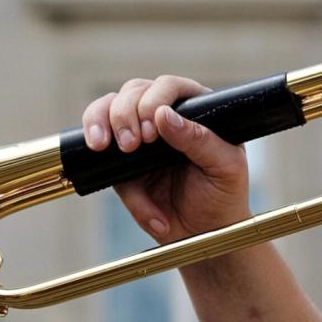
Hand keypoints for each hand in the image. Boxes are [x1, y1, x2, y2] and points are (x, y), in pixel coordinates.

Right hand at [81, 75, 250, 243]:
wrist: (204, 234)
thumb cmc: (223, 195)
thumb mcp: (225, 168)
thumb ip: (201, 141)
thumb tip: (163, 115)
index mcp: (198, 111)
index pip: (171, 87)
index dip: (155, 99)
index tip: (152, 127)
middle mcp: (166, 117)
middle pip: (134, 92)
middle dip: (125, 113)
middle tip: (132, 144)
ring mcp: (140, 136)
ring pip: (109, 108)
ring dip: (101, 121)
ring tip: (105, 146)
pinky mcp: (122, 161)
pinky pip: (100, 146)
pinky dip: (95, 149)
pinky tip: (98, 153)